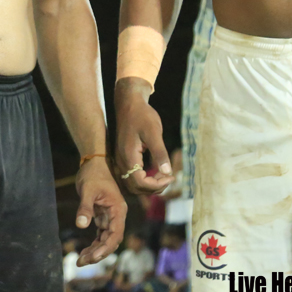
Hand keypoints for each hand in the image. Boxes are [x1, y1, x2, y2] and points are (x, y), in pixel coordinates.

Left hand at [74, 157, 126, 264]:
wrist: (94, 163)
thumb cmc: (93, 174)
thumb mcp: (87, 189)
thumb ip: (85, 207)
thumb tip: (80, 225)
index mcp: (117, 210)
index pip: (115, 234)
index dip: (105, 247)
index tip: (92, 257)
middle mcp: (117, 216)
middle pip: (111, 240)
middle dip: (98, 253)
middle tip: (81, 262)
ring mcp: (111, 217)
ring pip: (106, 240)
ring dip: (95, 251)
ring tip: (80, 261)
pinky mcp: (103, 217)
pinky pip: (100, 235)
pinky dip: (93, 244)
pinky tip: (83, 252)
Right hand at [114, 78, 172, 193]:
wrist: (129, 104)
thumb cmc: (142, 115)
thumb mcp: (154, 132)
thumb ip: (160, 153)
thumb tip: (168, 172)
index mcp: (128, 156)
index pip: (140, 183)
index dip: (157, 185)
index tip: (171, 176)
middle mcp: (121, 162)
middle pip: (135, 188)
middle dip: (154, 188)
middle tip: (168, 177)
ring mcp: (120, 160)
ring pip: (133, 184)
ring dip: (149, 185)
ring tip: (163, 175)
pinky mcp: (123, 158)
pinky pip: (132, 177)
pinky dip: (144, 179)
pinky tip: (155, 171)